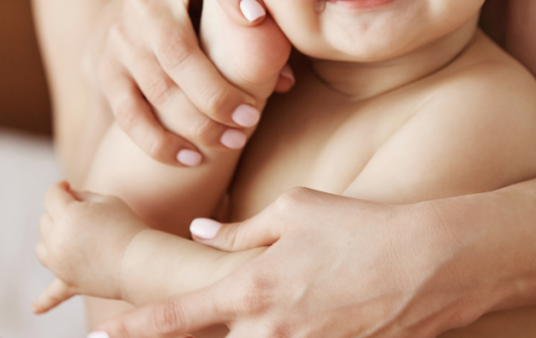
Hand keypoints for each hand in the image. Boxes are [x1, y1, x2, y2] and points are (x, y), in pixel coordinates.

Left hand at [32, 182, 148, 313]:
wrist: (142, 262)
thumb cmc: (128, 227)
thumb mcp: (107, 200)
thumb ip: (82, 197)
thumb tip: (67, 201)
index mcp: (67, 216)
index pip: (52, 196)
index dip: (59, 188)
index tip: (67, 186)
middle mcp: (57, 240)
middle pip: (45, 220)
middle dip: (60, 213)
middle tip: (86, 214)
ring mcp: (60, 264)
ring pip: (42, 247)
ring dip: (52, 239)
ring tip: (74, 238)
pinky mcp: (69, 283)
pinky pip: (52, 294)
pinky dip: (43, 302)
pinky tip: (34, 309)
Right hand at [89, 0, 291, 165]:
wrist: (130, 19)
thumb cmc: (204, 10)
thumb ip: (262, 27)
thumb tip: (284, 80)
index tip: (258, 18)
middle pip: (179, 49)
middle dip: (218, 92)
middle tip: (252, 120)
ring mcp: (120, 34)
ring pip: (158, 87)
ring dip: (198, 122)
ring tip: (233, 141)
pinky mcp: (103, 69)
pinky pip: (130, 114)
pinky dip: (161, 142)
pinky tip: (193, 159)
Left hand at [94, 189, 496, 337]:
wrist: (434, 261)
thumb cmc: (362, 225)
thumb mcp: (298, 210)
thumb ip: (242, 231)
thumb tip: (202, 236)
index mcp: (253, 288)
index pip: (176, 316)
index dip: (135, 328)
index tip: (101, 333)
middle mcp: (270, 329)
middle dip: (195, 331)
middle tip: (188, 313)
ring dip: (245, 330)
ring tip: (287, 292)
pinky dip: (288, 332)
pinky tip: (311, 305)